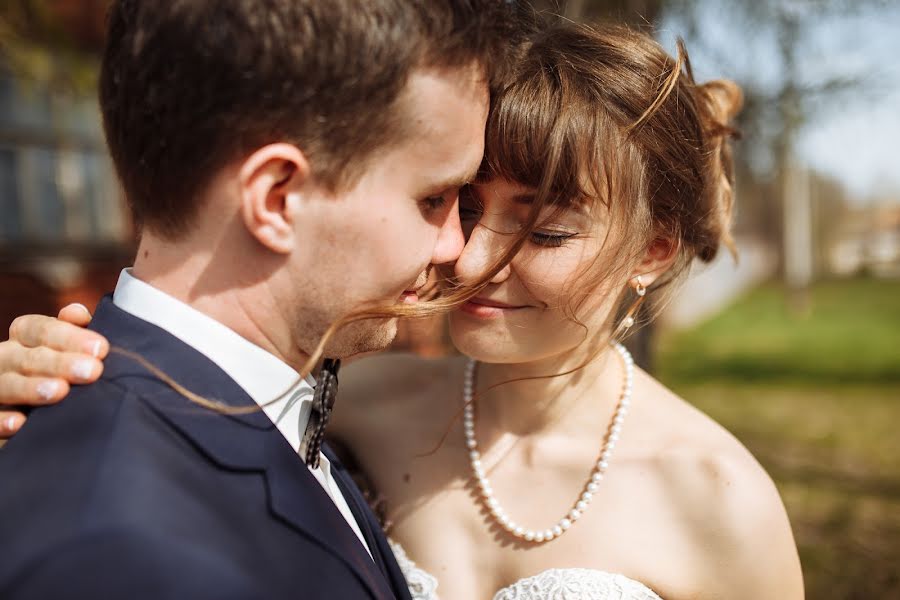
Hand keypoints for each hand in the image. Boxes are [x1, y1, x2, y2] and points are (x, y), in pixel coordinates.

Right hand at [0, 304, 107, 438]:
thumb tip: (77, 313)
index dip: (70, 337)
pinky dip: (2, 420)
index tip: (100, 348)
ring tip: (60, 391)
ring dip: (32, 388)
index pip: (40, 329)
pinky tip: (19, 423)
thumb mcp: (68, 348)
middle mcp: (5, 358)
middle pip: (29, 357)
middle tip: (92, 371)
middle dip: (61, 363)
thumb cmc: (61, 371)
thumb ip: (74, 331)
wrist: (31, 412)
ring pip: (7, 384)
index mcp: (24, 337)